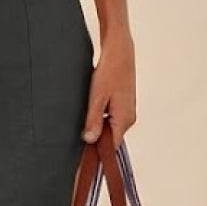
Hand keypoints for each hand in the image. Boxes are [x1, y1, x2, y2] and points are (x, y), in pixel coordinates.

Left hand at [81, 28, 135, 142]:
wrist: (120, 51)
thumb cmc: (110, 71)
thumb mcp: (96, 97)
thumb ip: (93, 120)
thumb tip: (90, 140)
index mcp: (124, 119)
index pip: (111, 146)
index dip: (97, 151)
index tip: (82, 155)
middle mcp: (129, 118)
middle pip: (110, 137)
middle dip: (95, 137)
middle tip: (78, 132)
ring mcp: (128, 110)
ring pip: (110, 126)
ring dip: (97, 124)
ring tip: (85, 114)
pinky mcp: (124, 103)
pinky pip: (111, 116)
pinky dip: (101, 115)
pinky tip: (92, 105)